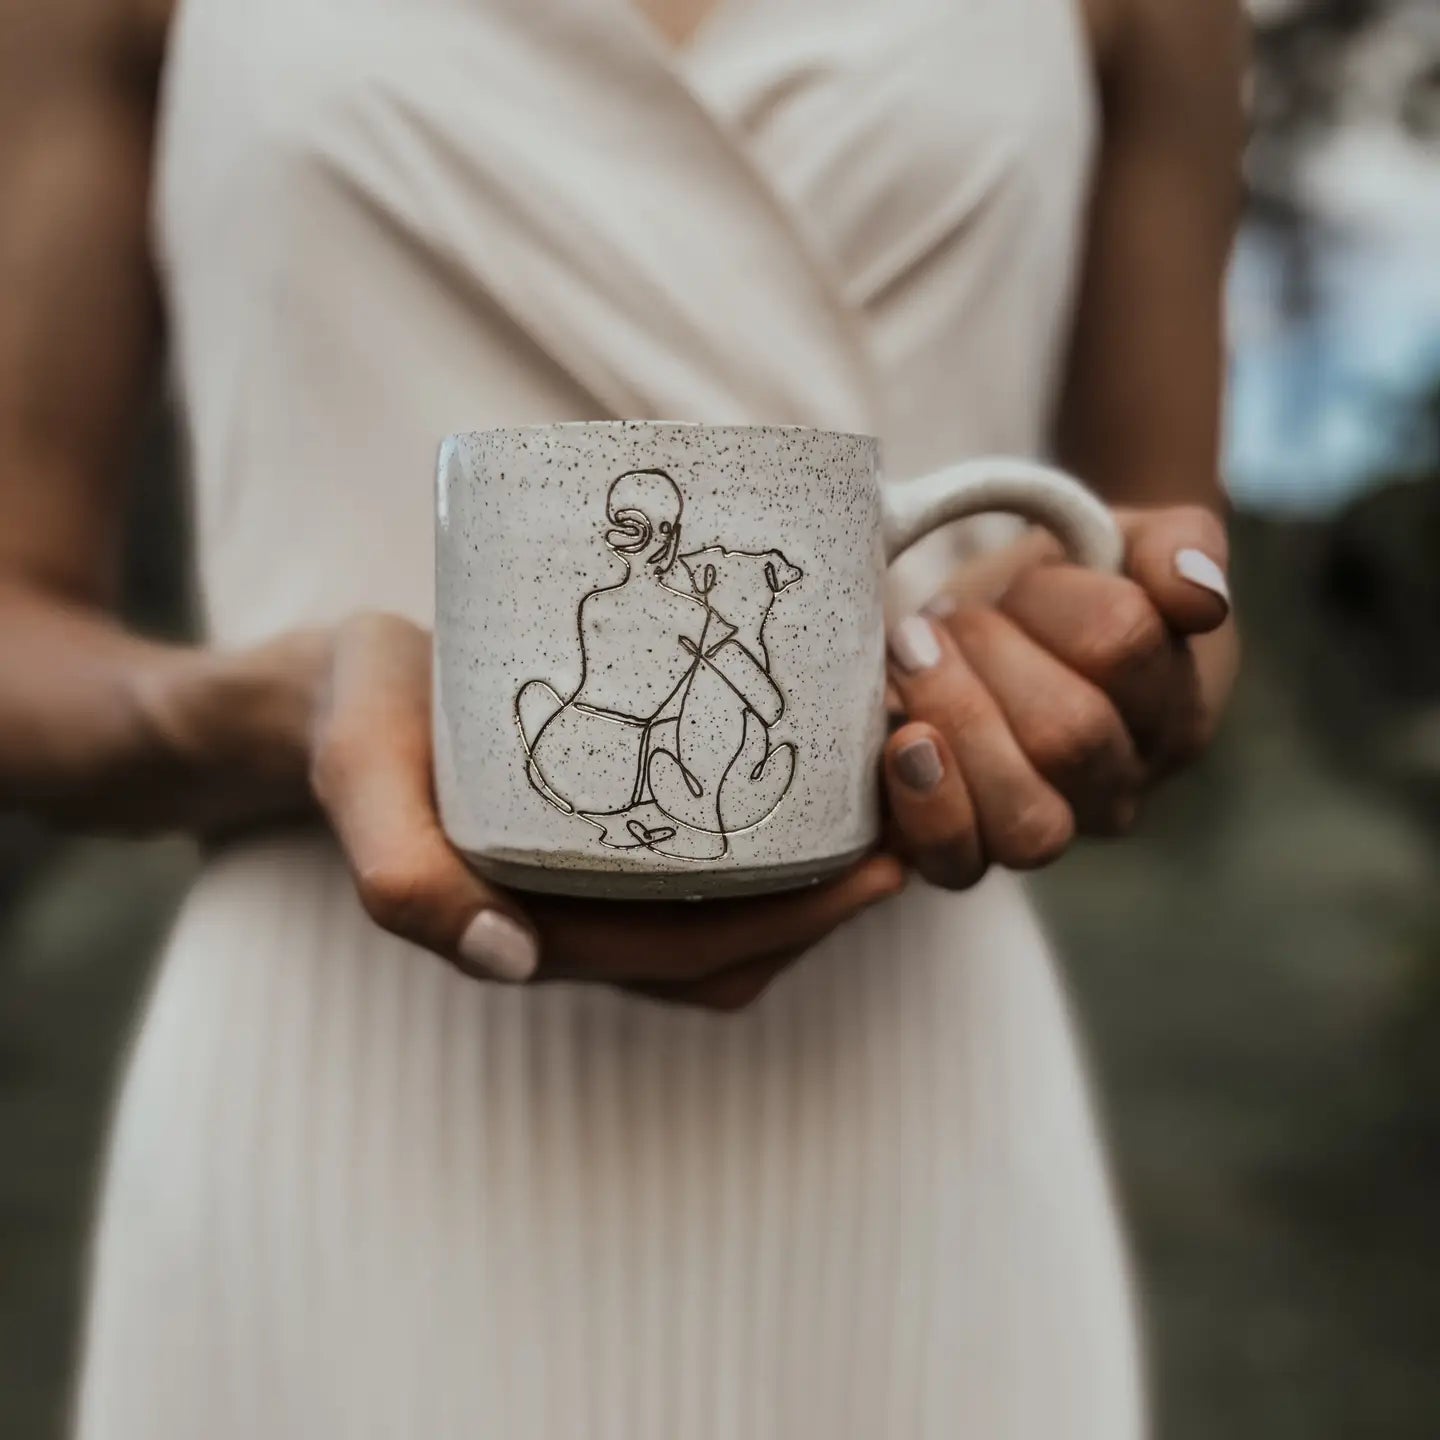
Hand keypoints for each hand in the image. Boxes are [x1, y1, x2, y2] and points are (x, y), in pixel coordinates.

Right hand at [309, 614, 905, 1007]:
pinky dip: (772, 839)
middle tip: (914, 827)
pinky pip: (705, 865)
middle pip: (731, 944)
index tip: (881, 866)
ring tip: (887, 803)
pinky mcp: (604, 832)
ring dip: (813, 878)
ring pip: (729, 916)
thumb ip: (403, 872)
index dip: (792, 925)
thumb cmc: (360, 719)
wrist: (343, 686)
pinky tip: (815, 778)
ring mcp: (594, 882)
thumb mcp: (362, 775)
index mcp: (534, 926)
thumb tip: (506, 960)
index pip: (686, 956)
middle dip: (829, 903)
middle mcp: (579, 919)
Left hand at [882, 506, 1232, 888]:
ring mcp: (1041, 829)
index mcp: (1170, 712)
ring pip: (1024, 822)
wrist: (995, 635)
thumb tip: (1197, 596)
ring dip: (956, 726)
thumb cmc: (1069, 589)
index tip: (1017, 580)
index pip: (1121, 645)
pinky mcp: (965, 850)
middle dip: (989, 658)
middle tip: (942, 621)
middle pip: (1070, 737)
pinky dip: (923, 816)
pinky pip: (955, 865)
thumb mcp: (1133, 542)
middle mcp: (1114, 788)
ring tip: (911, 660)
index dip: (1055, 599)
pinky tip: (900, 750)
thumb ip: (1180, 547)